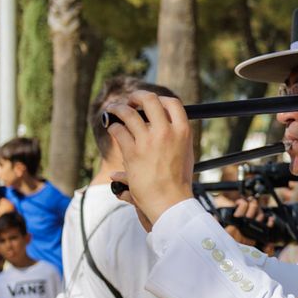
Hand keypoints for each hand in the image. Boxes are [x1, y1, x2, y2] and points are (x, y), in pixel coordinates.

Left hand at [103, 90, 195, 224]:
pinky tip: (112, 128)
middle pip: (149, 99)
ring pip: (128, 112)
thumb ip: (176, 140)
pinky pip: (118, 130)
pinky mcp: (132, 152)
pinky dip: (113, 127)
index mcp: (182, 132)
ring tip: (113, 110)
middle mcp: (166, 132)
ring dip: (118, 108)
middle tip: (130, 101)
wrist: (170, 201)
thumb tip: (169, 131)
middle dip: (137, 96)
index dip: (159, 99)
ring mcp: (148, 141)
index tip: (150, 102)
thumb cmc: (178, 182)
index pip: (172, 102)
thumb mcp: (185, 156)